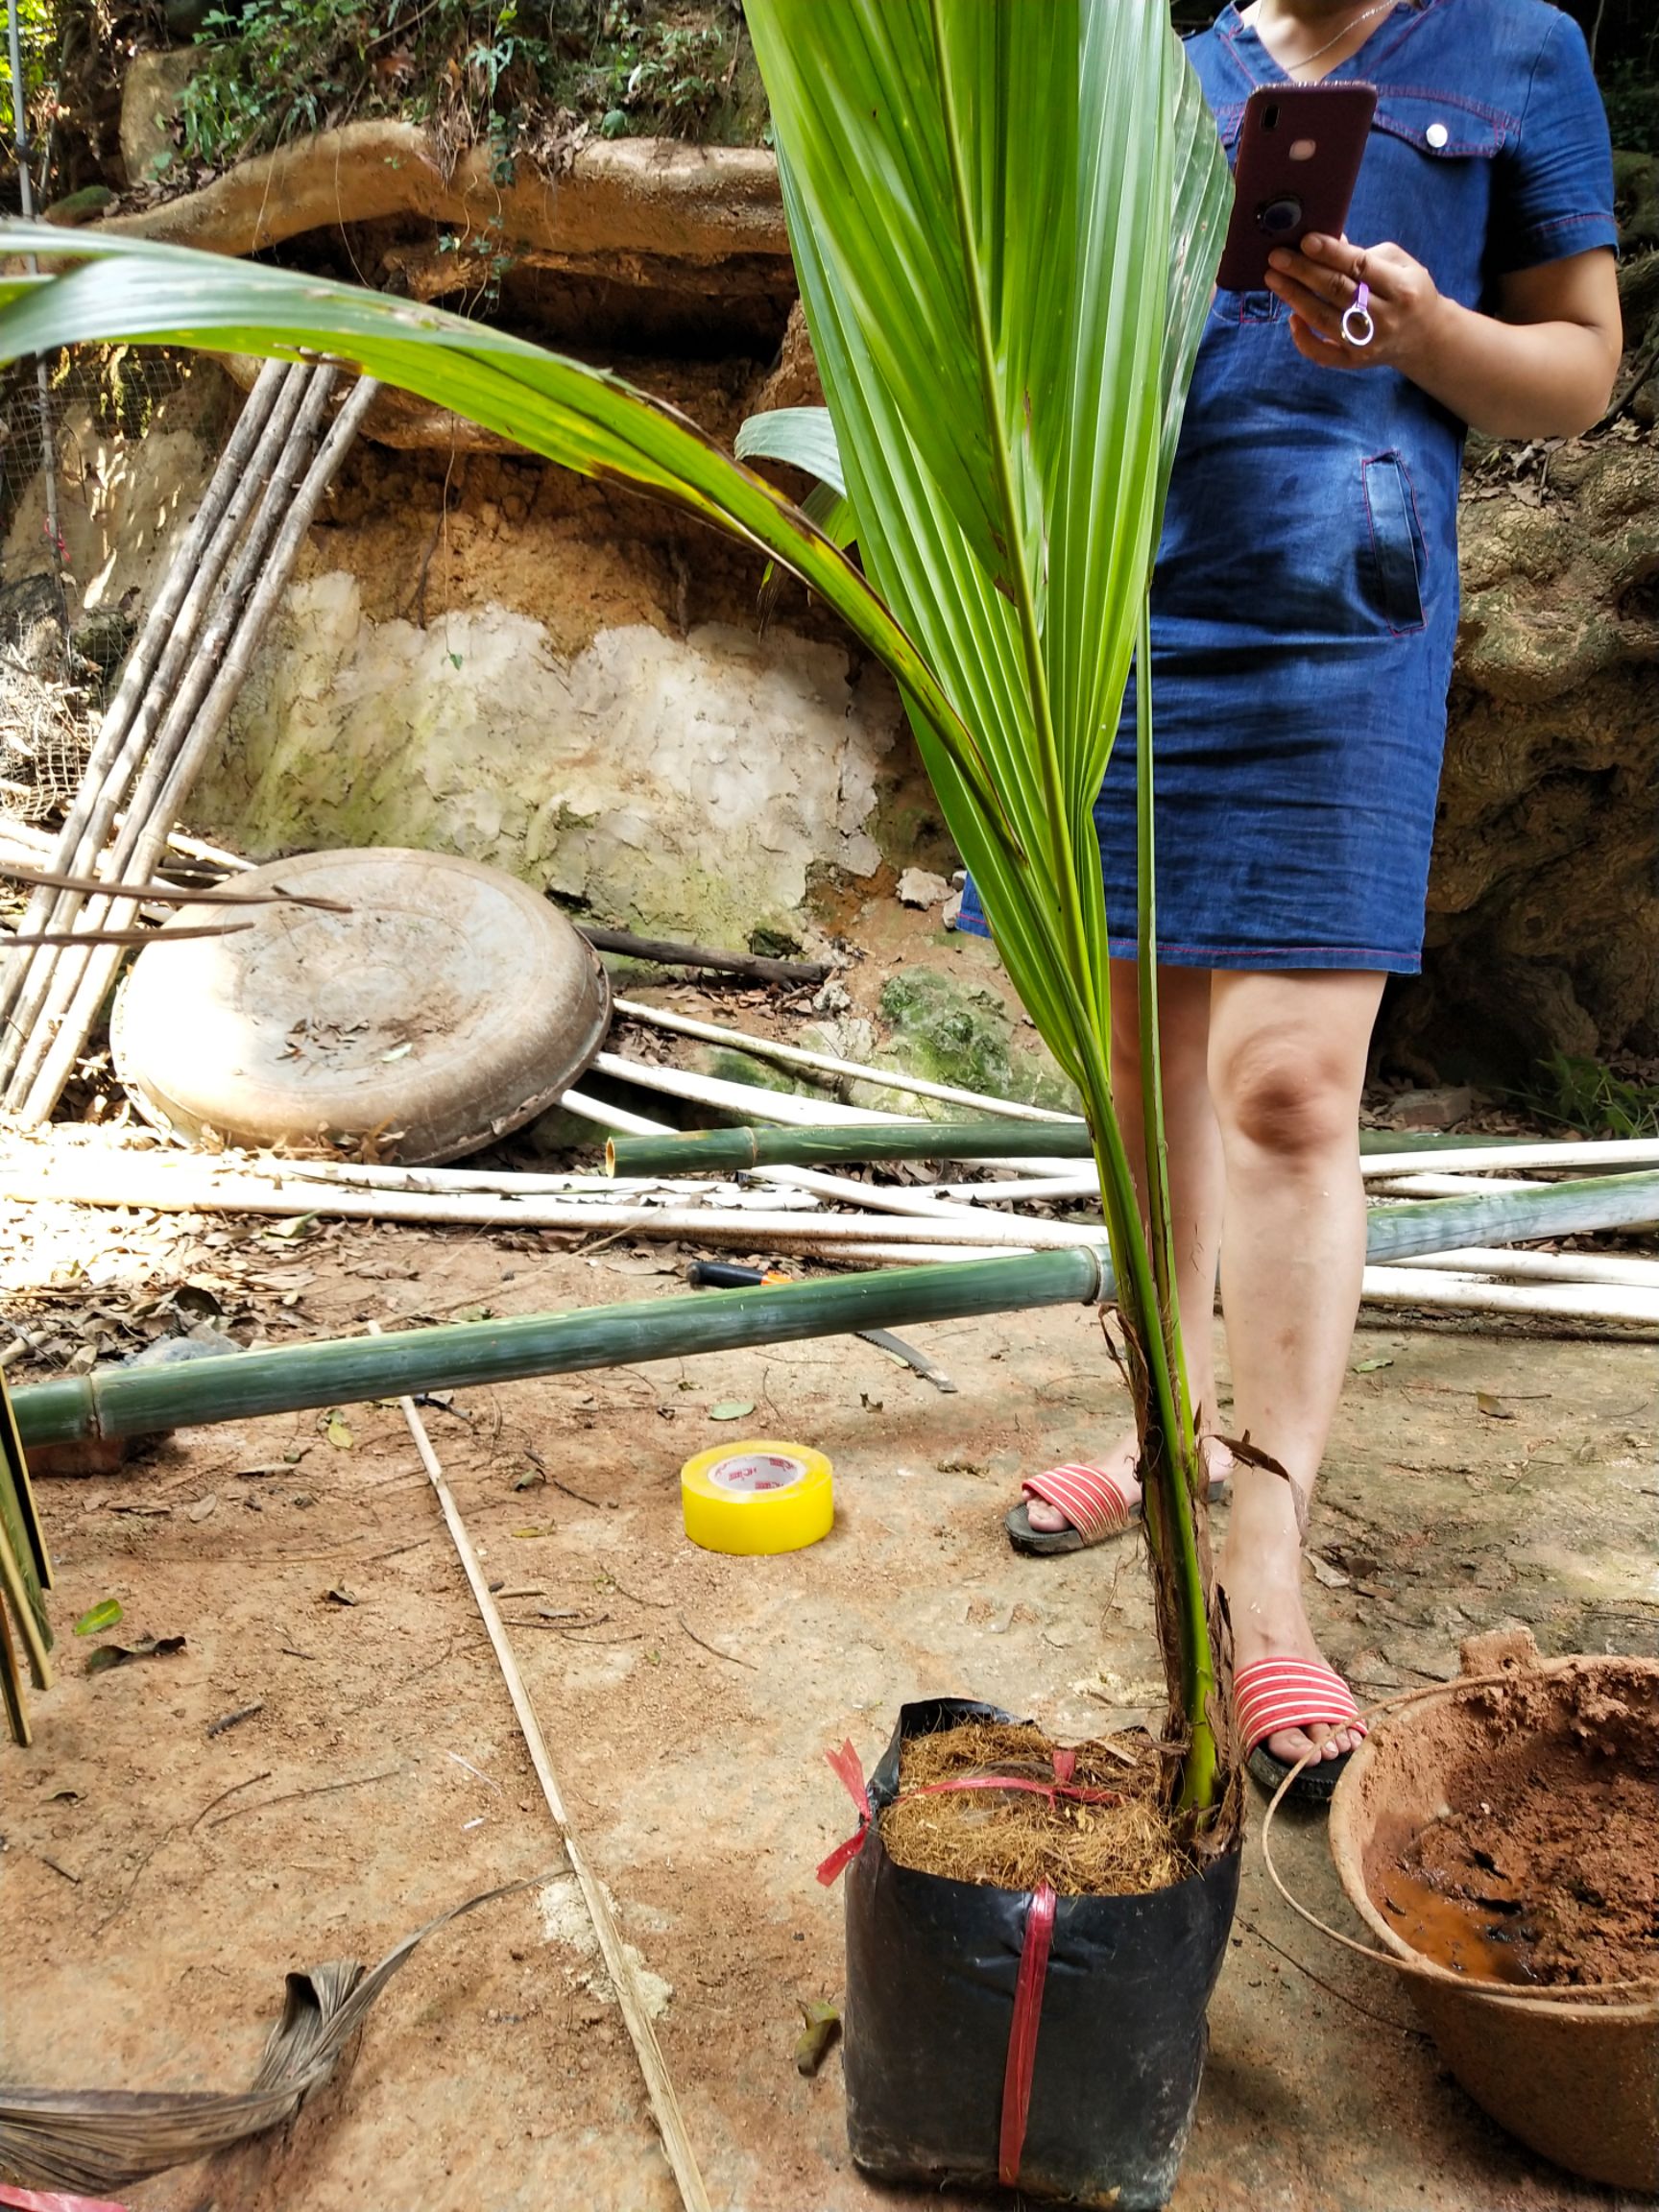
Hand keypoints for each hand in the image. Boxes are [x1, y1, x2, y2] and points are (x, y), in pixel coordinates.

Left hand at [1264, 233, 1447, 376]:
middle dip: (1303, 272)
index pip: (1360, 267)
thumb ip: (1363, 254)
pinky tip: (1291, 317)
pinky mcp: (1354, 361)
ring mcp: (1368, 343)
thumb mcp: (1399, 264)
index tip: (1305, 240)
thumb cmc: (1407, 291)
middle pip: (1337, 291)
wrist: (1424, 337)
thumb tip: (1325, 241)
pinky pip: (1322, 354)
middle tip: (1276, 257)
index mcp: (1401, 288)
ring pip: (1324, 319)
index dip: (1330, 252)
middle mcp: (1384, 317)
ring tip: (1273, 278)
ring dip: (1295, 297)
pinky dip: (1303, 338)